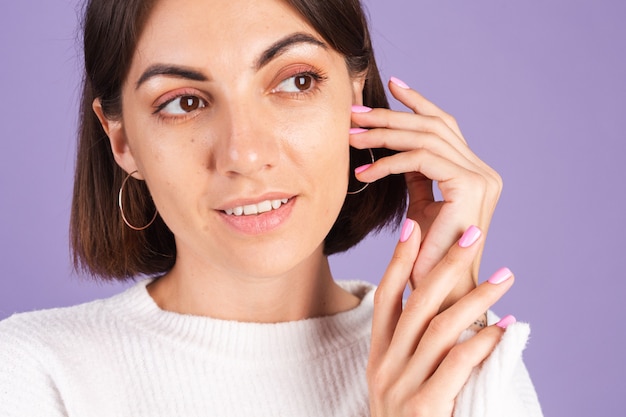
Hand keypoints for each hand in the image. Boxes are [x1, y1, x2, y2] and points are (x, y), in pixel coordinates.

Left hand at [351, 77, 502, 309]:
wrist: (442, 295)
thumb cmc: (428, 256)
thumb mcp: (423, 206)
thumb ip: (417, 176)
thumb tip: (396, 150)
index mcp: (474, 173)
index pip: (445, 125)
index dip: (418, 103)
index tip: (392, 85)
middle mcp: (482, 171)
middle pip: (433, 126)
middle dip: (391, 116)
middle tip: (354, 112)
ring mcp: (480, 178)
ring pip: (426, 138)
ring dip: (384, 134)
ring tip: (351, 135)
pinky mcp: (469, 187)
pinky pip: (421, 160)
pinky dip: (389, 163)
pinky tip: (365, 172)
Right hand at [367, 221, 514, 416]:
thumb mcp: (398, 379)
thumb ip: (413, 345)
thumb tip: (443, 304)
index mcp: (378, 352)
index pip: (385, 296)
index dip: (399, 260)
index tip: (414, 225)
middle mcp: (384, 364)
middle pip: (416, 303)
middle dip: (445, 264)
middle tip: (474, 234)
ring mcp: (401, 387)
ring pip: (440, 329)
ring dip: (476, 298)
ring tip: (506, 277)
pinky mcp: (424, 409)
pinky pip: (457, 365)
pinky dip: (484, 342)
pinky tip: (505, 328)